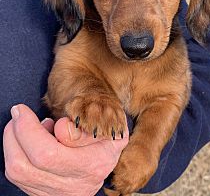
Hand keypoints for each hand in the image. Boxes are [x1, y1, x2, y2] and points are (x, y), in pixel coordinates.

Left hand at [3, 104, 128, 195]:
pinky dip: (16, 151)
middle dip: (17, 132)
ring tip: (27, 123)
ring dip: (13, 140)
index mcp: (92, 165)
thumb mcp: (108, 127)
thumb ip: (85, 126)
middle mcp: (71, 186)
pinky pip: (17, 174)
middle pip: (23, 165)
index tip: (44, 117)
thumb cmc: (106, 136)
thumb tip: (60, 128)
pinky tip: (30, 139)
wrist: (106, 161)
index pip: (48, 154)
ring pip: (16, 171)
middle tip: (20, 110)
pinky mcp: (41, 194)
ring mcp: (54, 194)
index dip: (34, 131)